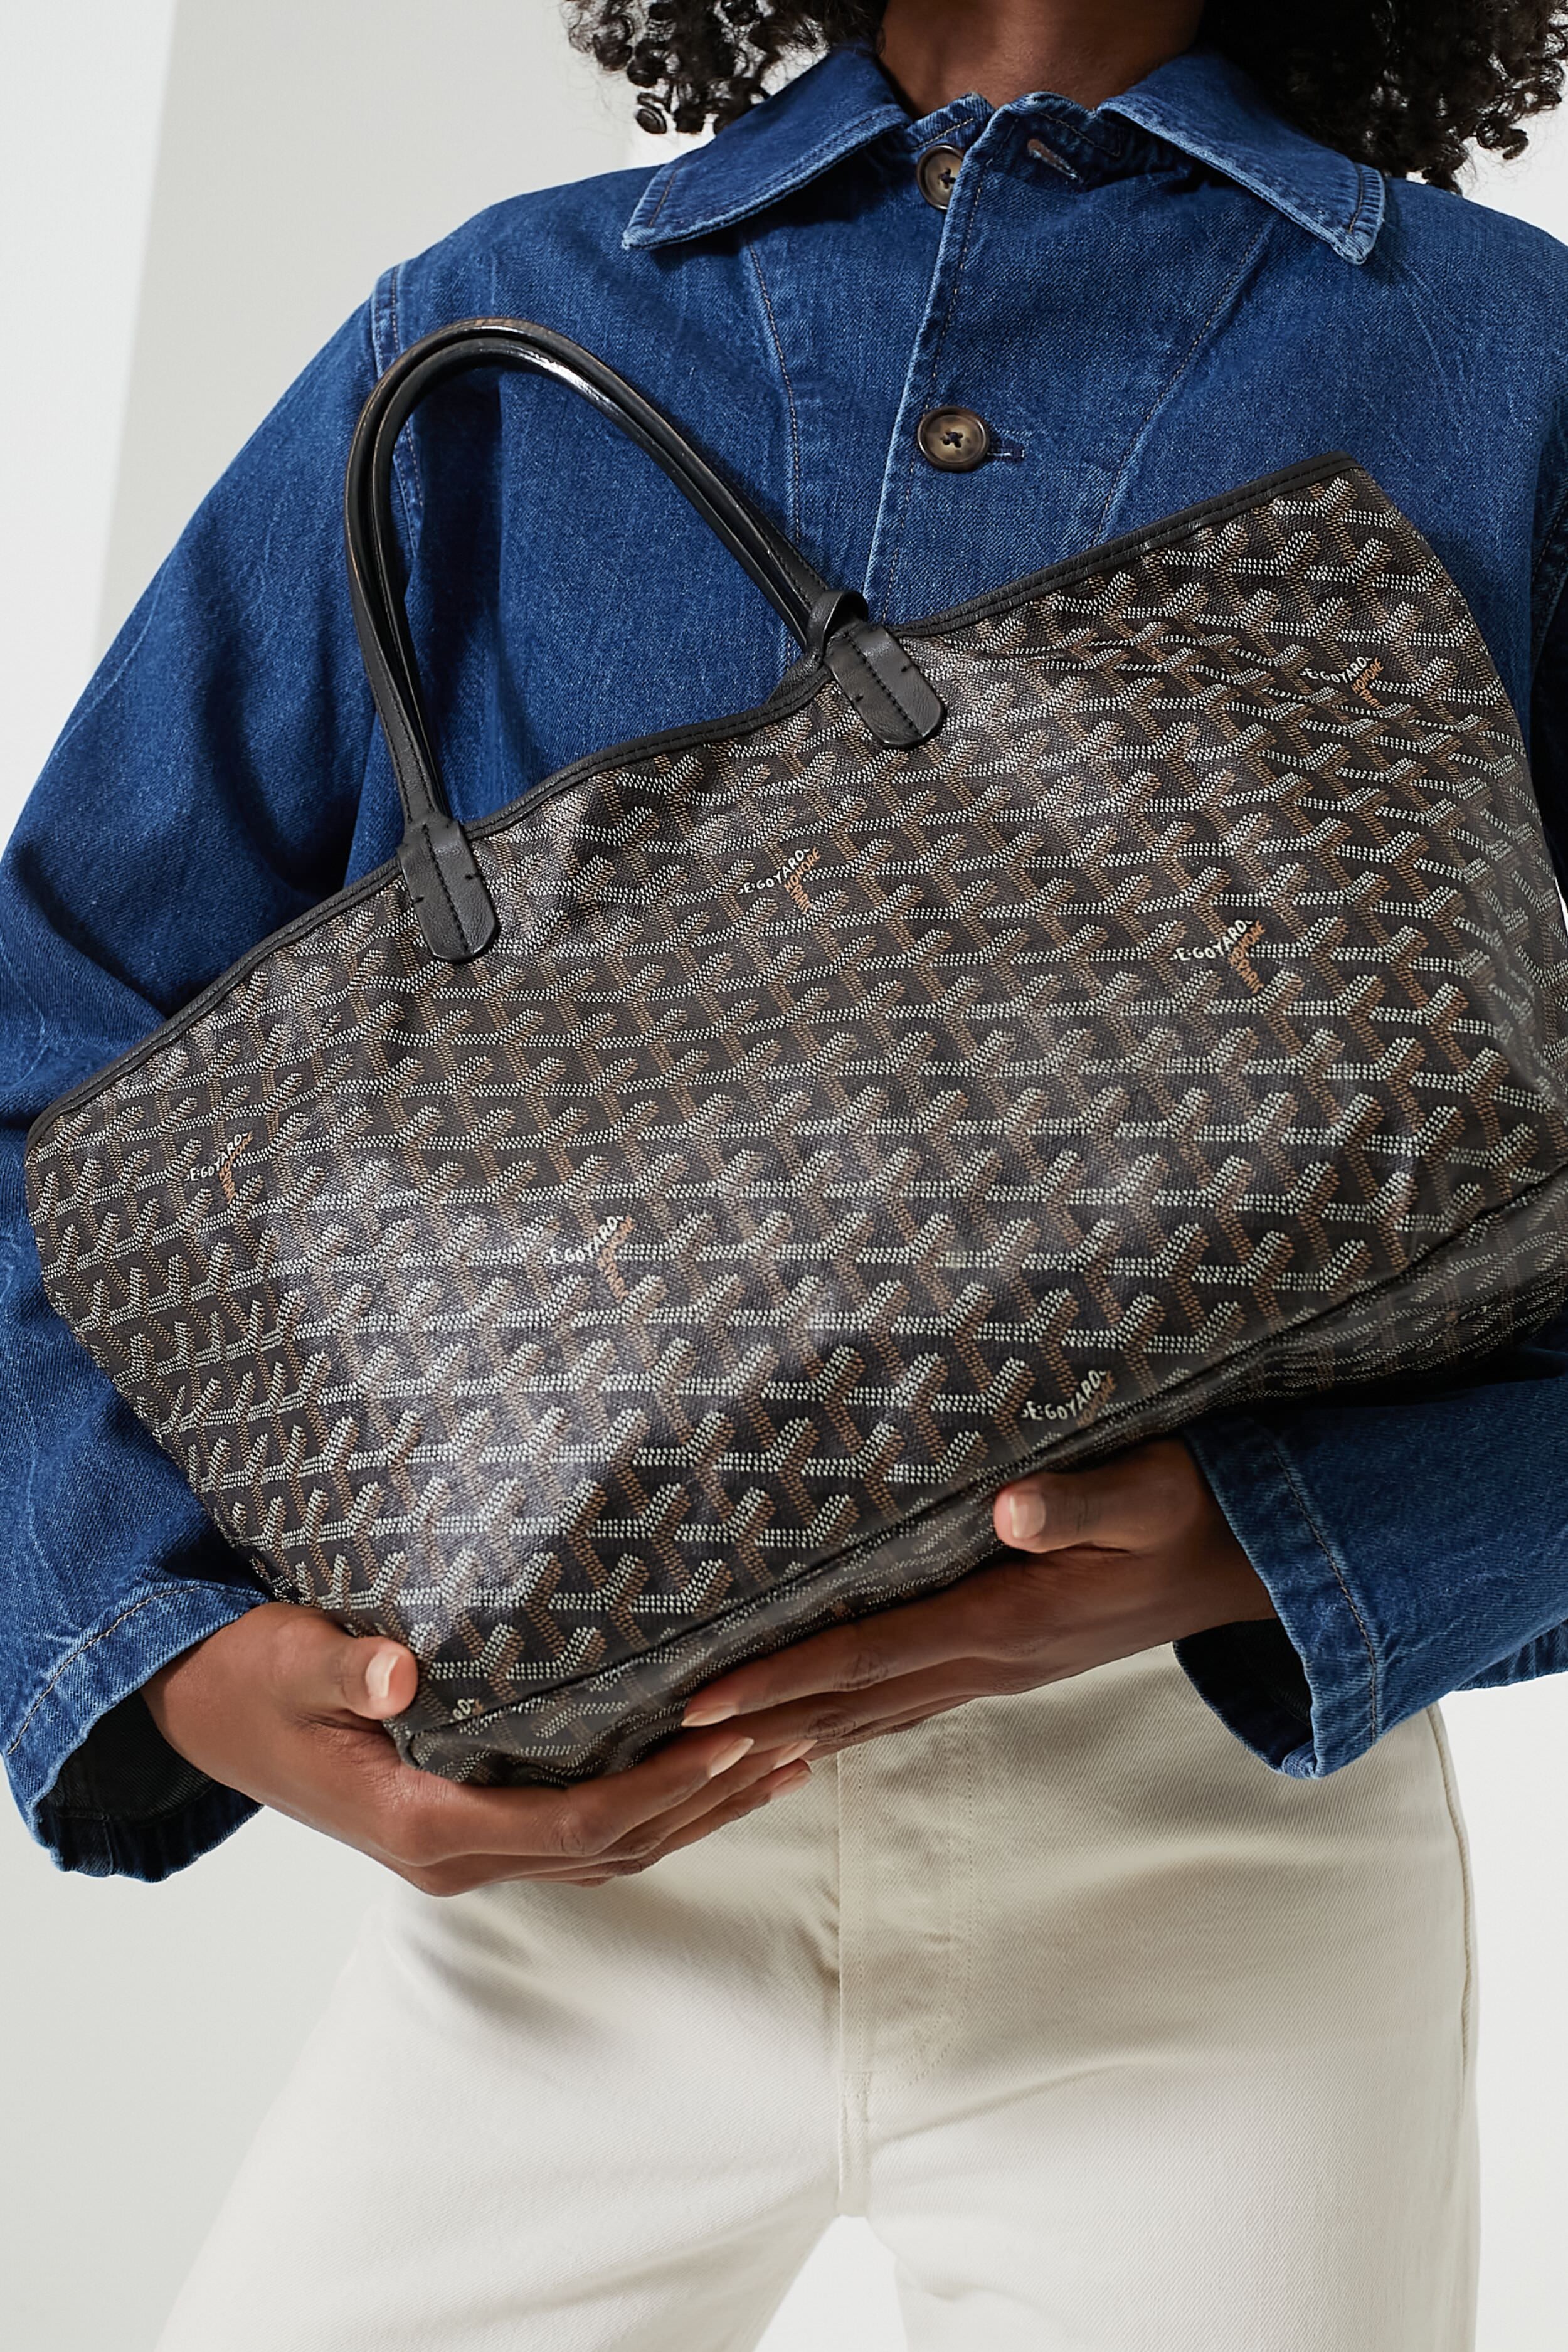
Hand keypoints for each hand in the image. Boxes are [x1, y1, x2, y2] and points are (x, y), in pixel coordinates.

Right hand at [145, 1605, 812, 1893]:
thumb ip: (347, 1667)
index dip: (664, 1788)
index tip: (736, 1740)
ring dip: (698, 1810)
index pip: (578, 1824)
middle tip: (797, 1737)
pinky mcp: (471, 1825)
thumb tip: (399, 1670)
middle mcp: (456, 1854)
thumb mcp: (289, 1660)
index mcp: (426, 1823)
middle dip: (709, 1799)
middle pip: (615, 1847)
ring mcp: (467, 1850)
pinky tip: (706, 1768)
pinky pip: (584, 1835)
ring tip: (785, 1756)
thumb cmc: (251, 1678)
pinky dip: (654, 1807)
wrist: (205, 1713)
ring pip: (611, 1853)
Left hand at [679, 1439, 1275, 1752]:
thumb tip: (1013, 1510)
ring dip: (784, 1735)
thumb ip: (1081, 1499)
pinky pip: (900, 1705)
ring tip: (701, 1756)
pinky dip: (839, 1724)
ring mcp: (995, 1672)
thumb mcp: (1150, 1490)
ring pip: (866, 1716)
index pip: (865, 1658)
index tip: (698, 1702)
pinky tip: (800, 1737)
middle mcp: (988, 1662)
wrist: (1254, 1562)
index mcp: (1004, 1623)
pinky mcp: (1004, 1661)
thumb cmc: (1195, 1510)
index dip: (779, 1679)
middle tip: (657, 1750)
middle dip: (750, 1726)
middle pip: (846, 1703)